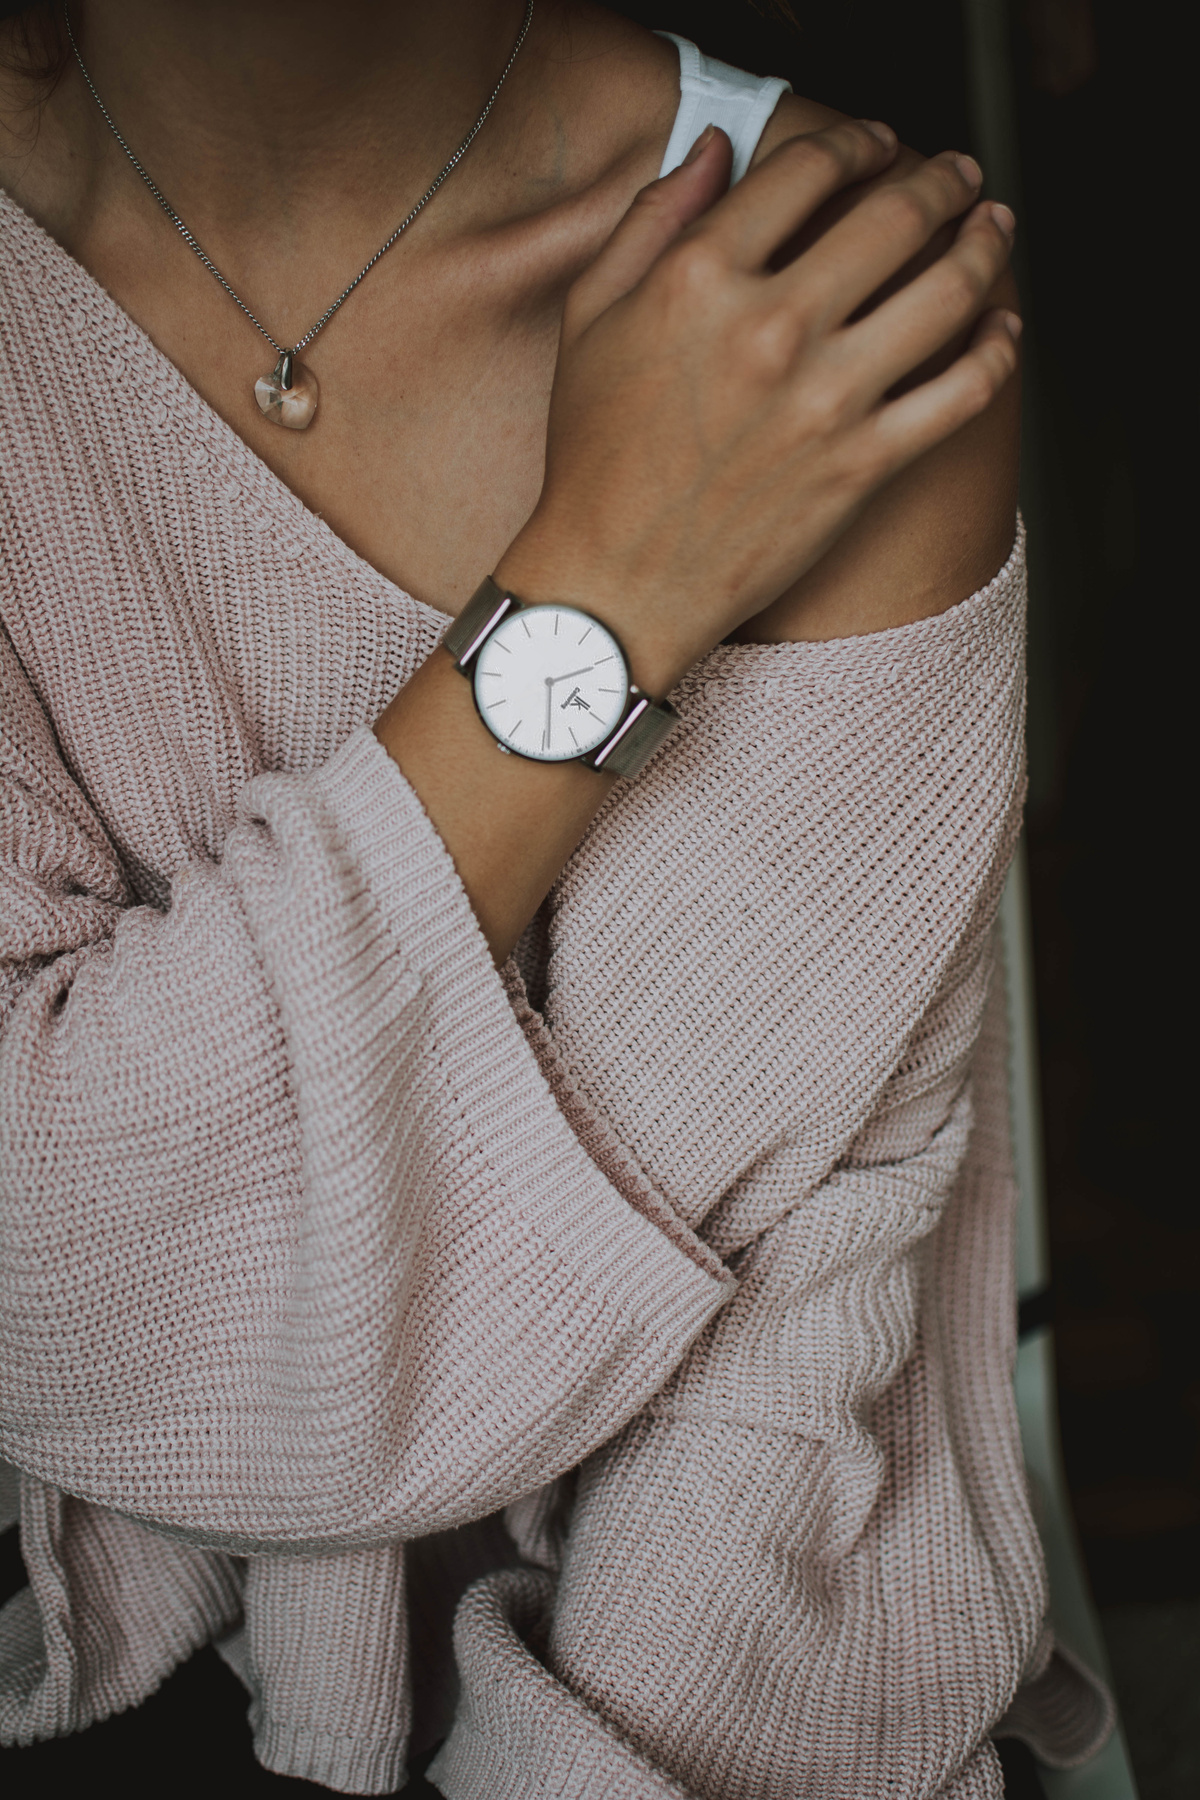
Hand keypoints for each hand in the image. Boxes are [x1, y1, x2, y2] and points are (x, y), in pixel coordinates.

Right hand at [496, 121, 1018, 694]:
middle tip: (958, 174)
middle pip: (894, 216)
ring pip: (946, 292)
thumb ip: (652, 221)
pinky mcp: (861, 466)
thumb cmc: (594, 456)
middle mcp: (770, 328)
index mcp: (699, 278)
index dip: (857, 140)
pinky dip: (998, 351)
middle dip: (941, 179)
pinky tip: (1003, 328)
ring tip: (993, 229)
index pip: (808, 169)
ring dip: (985, 245)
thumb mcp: (592, 318)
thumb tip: (715, 148)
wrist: (614, 582)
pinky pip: (962, 393)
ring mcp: (824, 400)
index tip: (877, 143)